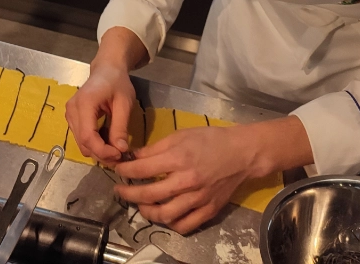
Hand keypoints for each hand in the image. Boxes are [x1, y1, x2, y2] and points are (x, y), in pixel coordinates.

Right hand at [65, 61, 136, 163]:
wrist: (107, 69)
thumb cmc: (117, 83)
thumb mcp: (124, 103)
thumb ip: (120, 127)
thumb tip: (121, 150)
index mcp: (84, 104)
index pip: (88, 137)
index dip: (103, 151)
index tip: (120, 155)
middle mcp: (72, 110)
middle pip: (83, 143)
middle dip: (102, 154)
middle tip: (121, 155)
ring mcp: (69, 114)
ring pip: (81, 143)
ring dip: (98, 151)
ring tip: (116, 148)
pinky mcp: (71, 118)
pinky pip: (81, 138)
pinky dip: (94, 144)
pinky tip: (107, 140)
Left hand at [114, 116, 313, 234]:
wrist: (242, 153)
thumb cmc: (210, 139)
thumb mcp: (181, 135)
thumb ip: (156, 148)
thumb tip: (134, 157)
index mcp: (178, 158)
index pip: (142, 170)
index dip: (125, 171)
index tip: (118, 171)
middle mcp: (186, 181)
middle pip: (149, 194)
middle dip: (128, 194)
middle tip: (119, 191)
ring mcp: (198, 198)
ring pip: (165, 214)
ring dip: (146, 212)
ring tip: (140, 205)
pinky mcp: (209, 210)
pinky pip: (185, 225)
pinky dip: (171, 224)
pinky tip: (164, 215)